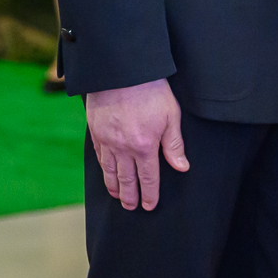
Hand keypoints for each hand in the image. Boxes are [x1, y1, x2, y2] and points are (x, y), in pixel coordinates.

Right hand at [85, 78, 188, 210]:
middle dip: (130, 196)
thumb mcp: (171, 115)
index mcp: (145, 147)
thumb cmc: (151, 89)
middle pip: (127, 179)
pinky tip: (105, 173)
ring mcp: (107, 140)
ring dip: (114, 187)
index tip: (149, 206)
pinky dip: (102, 169)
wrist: (121, 70)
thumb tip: (182, 167)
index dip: (149, 195)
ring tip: (118, 196)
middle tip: (131, 207)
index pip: (148, 178)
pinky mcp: (95, 131)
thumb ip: (174, 144)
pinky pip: (99, 156)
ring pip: (110, 171)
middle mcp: (123, 148)